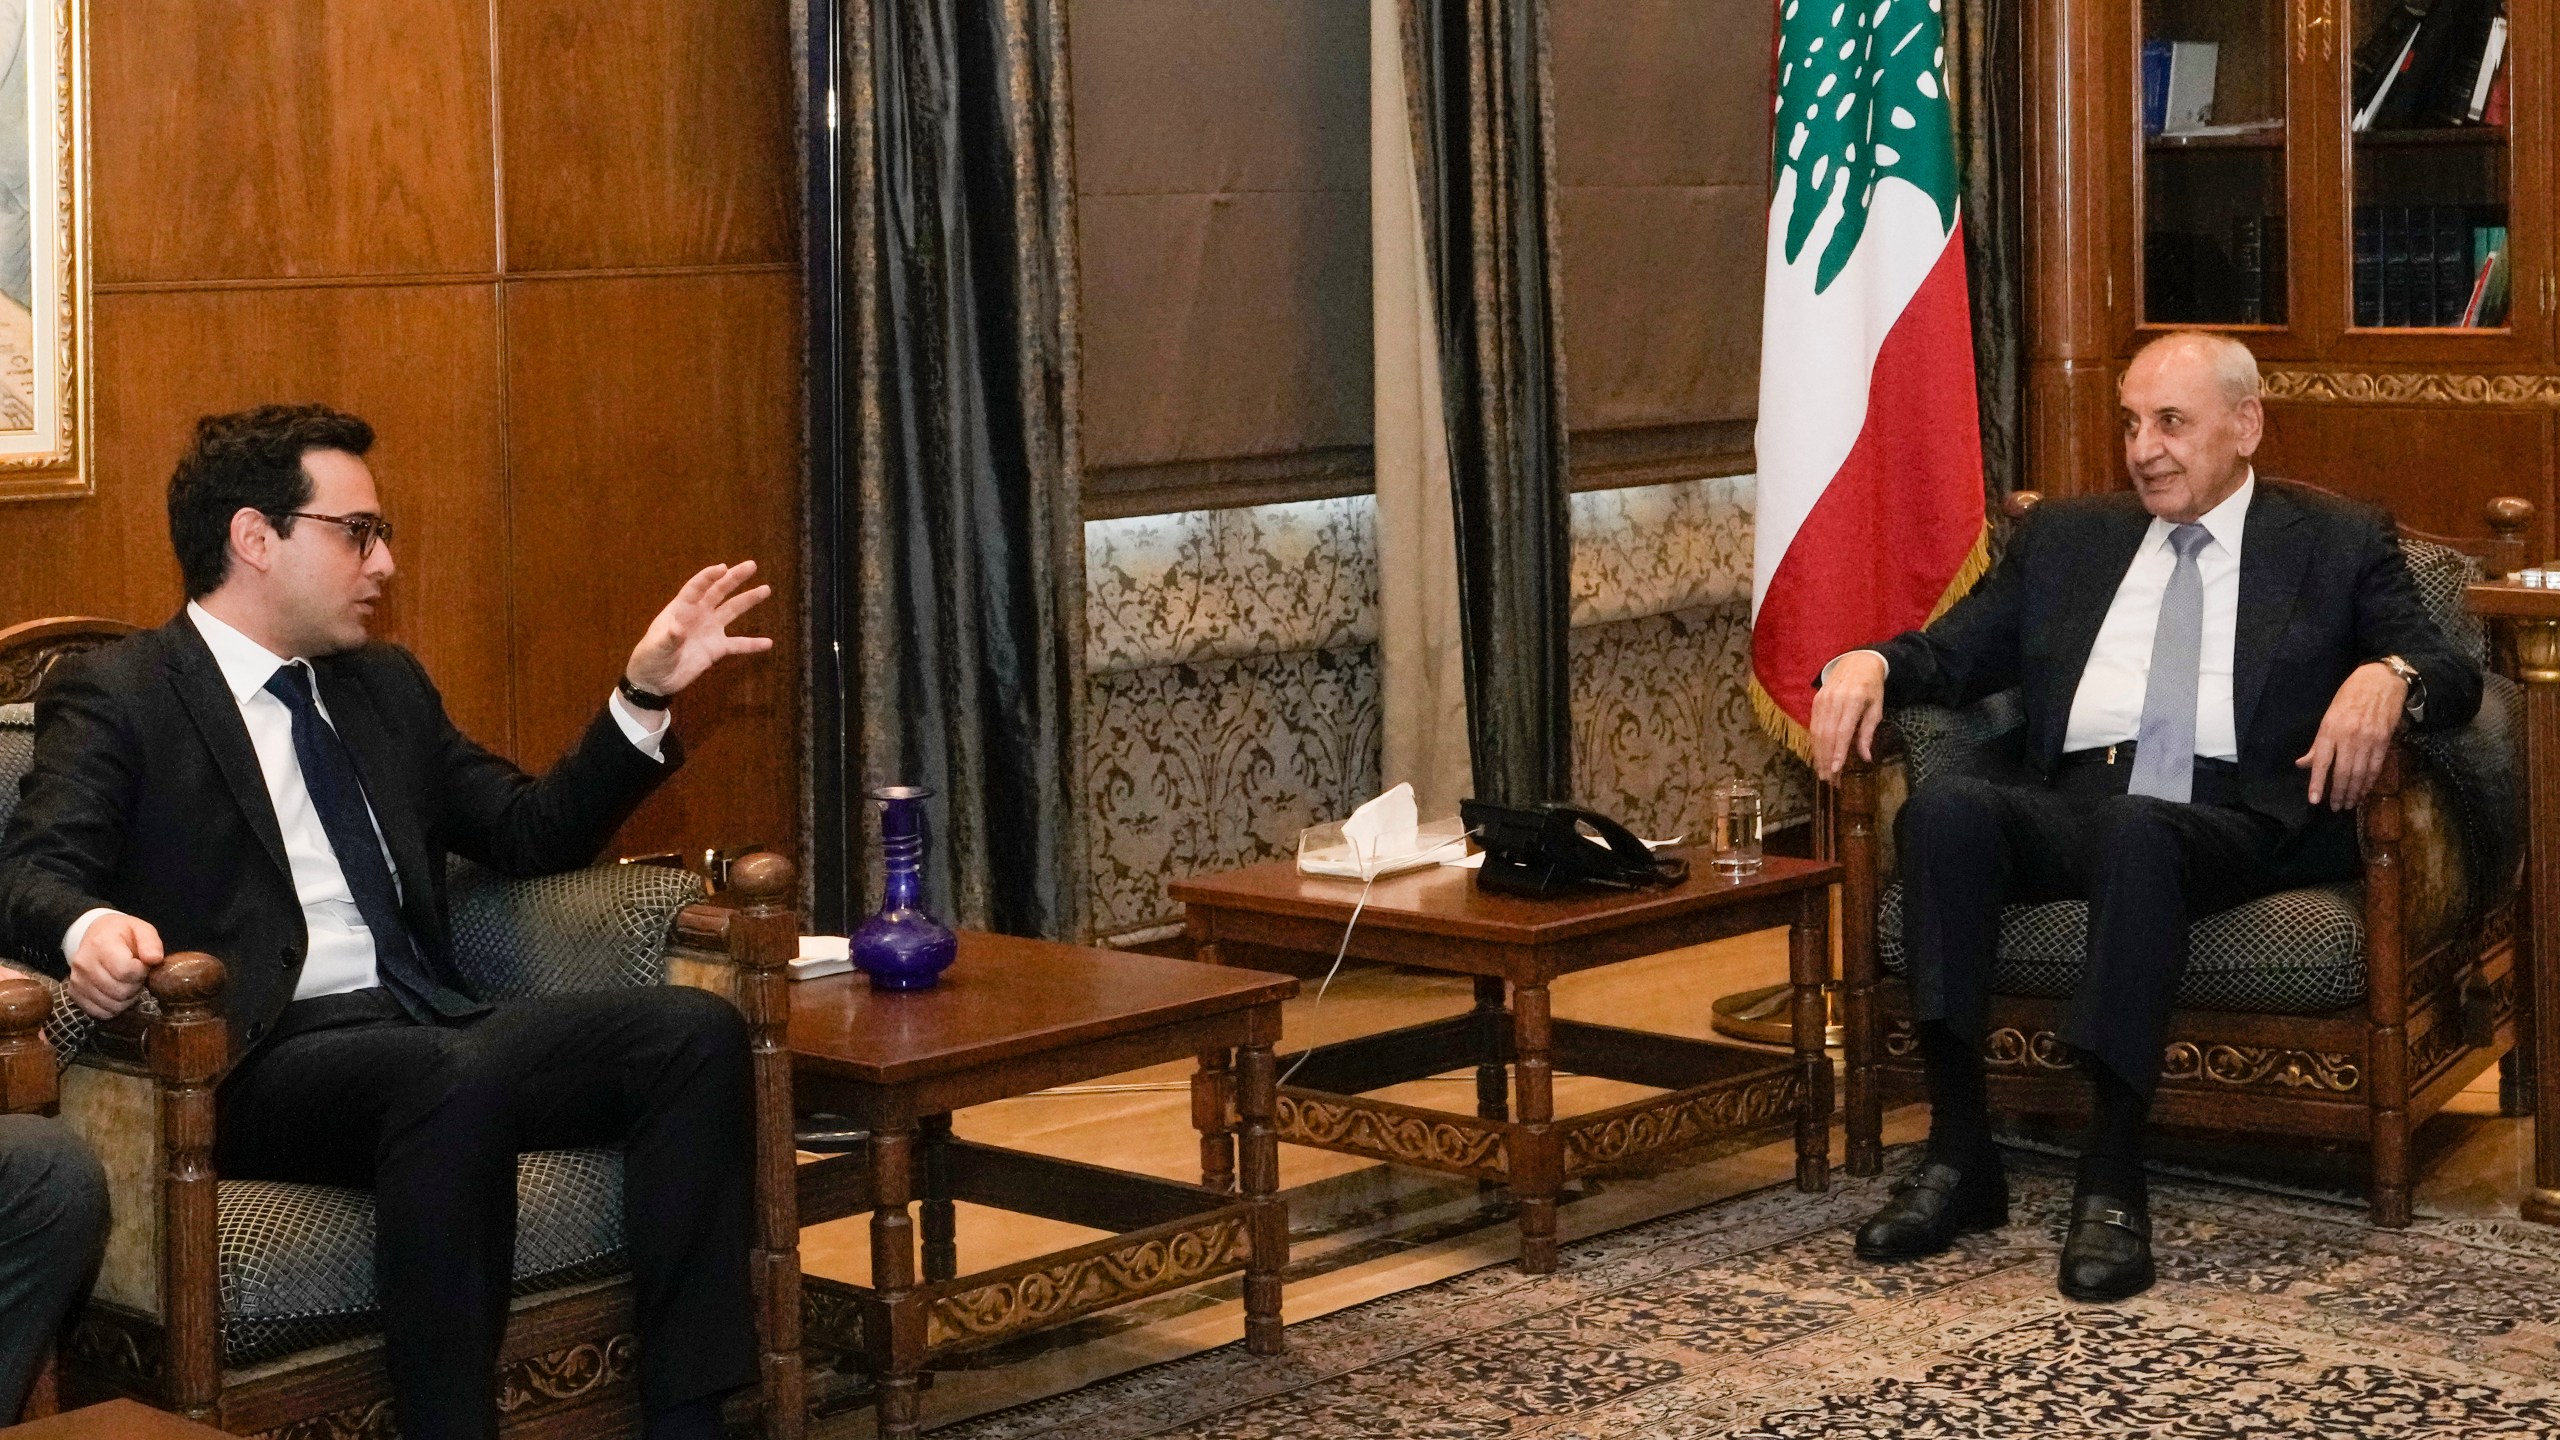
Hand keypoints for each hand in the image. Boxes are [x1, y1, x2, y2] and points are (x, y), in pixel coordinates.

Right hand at [67, 912, 162, 1018]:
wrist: (94, 936)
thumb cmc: (122, 934)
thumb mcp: (141, 929)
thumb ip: (151, 942)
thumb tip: (154, 959)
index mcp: (101, 944)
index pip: (126, 971)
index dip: (141, 972)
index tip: (142, 965)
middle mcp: (84, 963)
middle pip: (120, 991)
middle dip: (136, 986)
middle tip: (136, 977)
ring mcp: (77, 980)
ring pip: (111, 1005)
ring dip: (126, 999)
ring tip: (126, 983)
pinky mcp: (74, 993)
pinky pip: (98, 1012)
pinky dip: (113, 1008)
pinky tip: (116, 994)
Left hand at [624, 561, 774, 697]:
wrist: (655, 681)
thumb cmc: (649, 659)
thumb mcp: (655, 649)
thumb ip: (667, 639)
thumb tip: (677, 629)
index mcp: (681, 609)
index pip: (696, 587)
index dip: (709, 577)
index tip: (723, 568)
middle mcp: (698, 615)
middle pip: (719, 592)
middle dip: (734, 578)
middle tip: (752, 565)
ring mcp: (709, 630)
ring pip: (732, 610)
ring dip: (748, 600)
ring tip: (766, 589)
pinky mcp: (716, 649)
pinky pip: (738, 644)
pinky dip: (752, 644)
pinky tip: (768, 643)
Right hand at [1810, 652, 1888, 781]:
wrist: (1857, 662)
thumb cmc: (1871, 688)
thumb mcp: (1876, 709)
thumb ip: (1868, 733)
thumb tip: (1866, 758)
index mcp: (1854, 700)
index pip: (1843, 731)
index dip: (1838, 752)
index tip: (1836, 770)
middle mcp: (1835, 700)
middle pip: (1827, 734)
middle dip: (1826, 759)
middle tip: (1829, 779)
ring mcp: (1822, 700)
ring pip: (1817, 732)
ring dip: (1819, 754)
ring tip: (1822, 773)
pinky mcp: (1816, 701)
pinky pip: (1813, 726)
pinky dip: (1815, 743)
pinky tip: (1818, 756)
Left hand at [2297, 661, 2407, 810]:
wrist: (2382, 680)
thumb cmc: (2350, 696)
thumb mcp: (2328, 716)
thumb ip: (2318, 744)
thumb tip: (2303, 764)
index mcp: (2330, 730)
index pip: (2321, 763)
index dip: (2317, 784)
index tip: (2314, 801)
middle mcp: (2348, 737)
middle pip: (2342, 773)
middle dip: (2338, 793)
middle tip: (2335, 807)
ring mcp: (2368, 740)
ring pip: (2360, 773)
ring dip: (2354, 792)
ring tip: (2349, 804)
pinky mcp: (2384, 741)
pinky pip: (2376, 767)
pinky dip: (2369, 782)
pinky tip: (2364, 791)